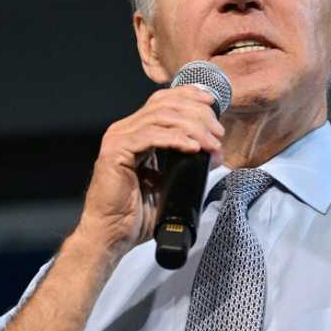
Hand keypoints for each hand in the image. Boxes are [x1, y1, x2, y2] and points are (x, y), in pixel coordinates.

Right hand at [73, 86, 223, 260]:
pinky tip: (193, 147)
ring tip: (211, 142)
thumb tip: (215, 152)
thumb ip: (189, 164)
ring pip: (162, 117)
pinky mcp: (116, 152)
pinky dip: (176, 139)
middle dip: (197, 114)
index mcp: (135, 132)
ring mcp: (118, 138)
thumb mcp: (170, 182)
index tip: (213, 104)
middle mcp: (125, 129)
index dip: (189, 96)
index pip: (163, 101)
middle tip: (218, 133)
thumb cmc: (135, 213)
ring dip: (192, 127)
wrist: (113, 235)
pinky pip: (151, 136)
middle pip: (166, 105)